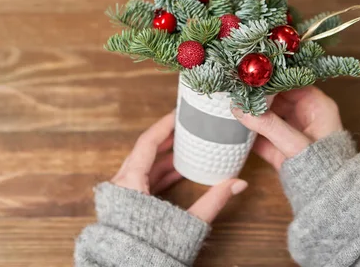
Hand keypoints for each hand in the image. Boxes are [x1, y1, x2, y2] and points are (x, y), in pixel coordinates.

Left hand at [111, 111, 248, 223]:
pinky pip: (142, 180)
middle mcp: (121, 183)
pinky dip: (160, 173)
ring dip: (165, 157)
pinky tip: (179, 172)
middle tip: (187, 127)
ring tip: (187, 147)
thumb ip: (212, 201)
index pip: (147, 142)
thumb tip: (238, 183)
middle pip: (145, 152)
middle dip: (167, 139)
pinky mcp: (125, 203)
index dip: (164, 125)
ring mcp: (121, 193)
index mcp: (129, 182)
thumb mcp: (187, 223)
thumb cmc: (151, 247)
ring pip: (144, 166)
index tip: (178, 113)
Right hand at [232, 86, 342, 169]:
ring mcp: (291, 130)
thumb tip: (239, 109)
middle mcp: (304, 115)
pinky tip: (232, 126)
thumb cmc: (324, 168)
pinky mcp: (279, 146)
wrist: (328, 198)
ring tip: (230, 104)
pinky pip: (261, 133)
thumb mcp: (296, 143)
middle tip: (234, 89)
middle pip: (275, 98)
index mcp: (316, 106)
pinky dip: (248, 131)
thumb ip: (268, 125)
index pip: (290, 82)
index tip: (248, 75)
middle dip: (255, 95)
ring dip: (250, 112)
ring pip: (266, 115)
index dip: (269, 78)